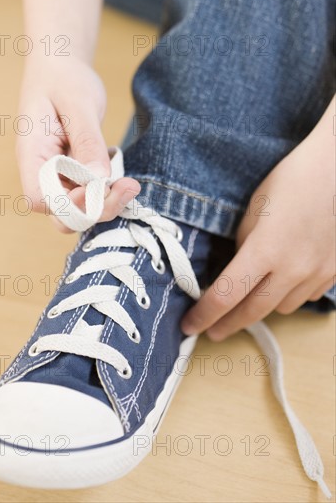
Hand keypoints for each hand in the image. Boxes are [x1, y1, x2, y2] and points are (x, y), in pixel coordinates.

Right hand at [16, 57, 139, 232]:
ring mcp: (57, 175)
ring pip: (78, 209)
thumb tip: (98, 178)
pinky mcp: (73, 174)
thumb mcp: (79, 105)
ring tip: (130, 184)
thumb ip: (87, 142)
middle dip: (95, 210)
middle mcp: (41, 171)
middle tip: (127, 187)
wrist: (60, 66)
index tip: (96, 184)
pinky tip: (122, 176)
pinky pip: (88, 195)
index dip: (68, 203)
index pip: (40, 199)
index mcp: (32, 154)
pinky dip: (107, 193)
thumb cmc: (64, 79)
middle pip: (61, 214)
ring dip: (105, 203)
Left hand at [182, 98, 334, 339]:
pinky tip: (284, 282)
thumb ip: (244, 245)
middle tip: (212, 331)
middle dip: (228, 324)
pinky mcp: (335, 272)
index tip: (190, 326)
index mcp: (264, 251)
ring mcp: (317, 274)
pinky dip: (290, 295)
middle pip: (253, 311)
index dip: (204, 314)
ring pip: (282, 307)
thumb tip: (239, 267)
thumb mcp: (255, 210)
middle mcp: (292, 270)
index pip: (225, 295)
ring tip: (250, 298)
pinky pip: (307, 296)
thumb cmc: (291, 180)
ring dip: (262, 307)